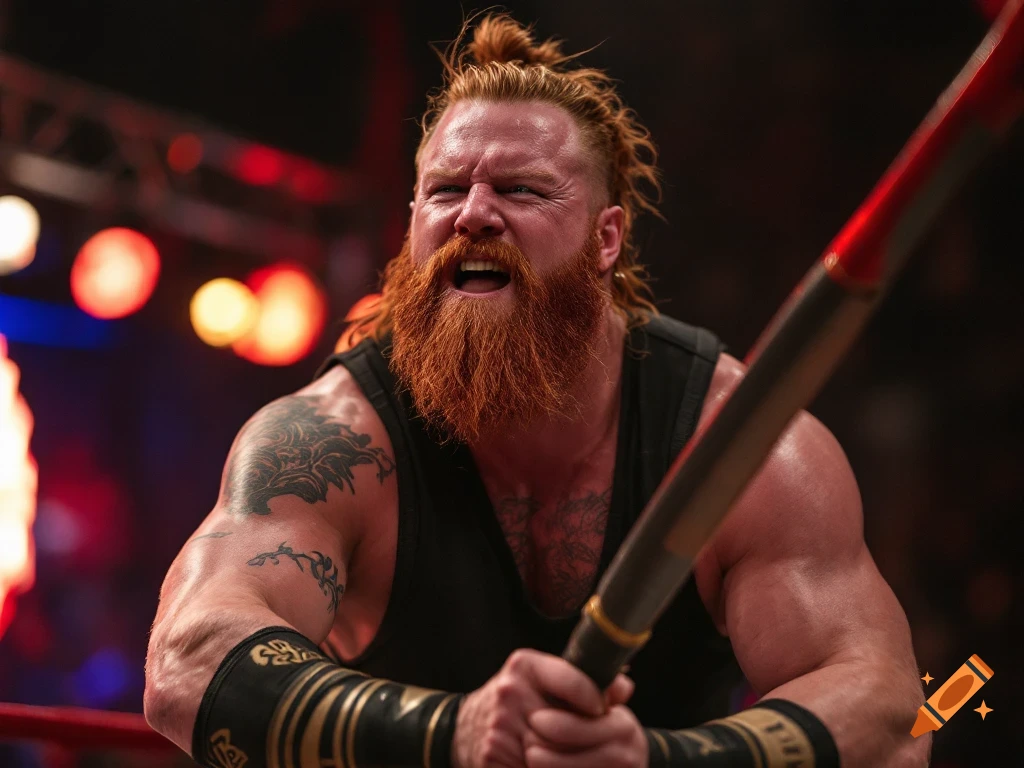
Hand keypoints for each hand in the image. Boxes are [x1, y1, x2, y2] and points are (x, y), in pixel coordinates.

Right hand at [451, 649, 632, 767]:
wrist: (462, 727)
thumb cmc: (513, 702)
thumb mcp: (540, 680)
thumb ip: (581, 680)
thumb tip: (624, 688)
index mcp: (524, 666)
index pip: (573, 680)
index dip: (595, 700)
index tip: (604, 712)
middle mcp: (509, 693)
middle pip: (565, 726)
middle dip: (585, 739)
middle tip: (600, 746)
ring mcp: (499, 728)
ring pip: (552, 755)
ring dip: (571, 762)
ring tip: (582, 759)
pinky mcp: (493, 758)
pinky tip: (557, 766)